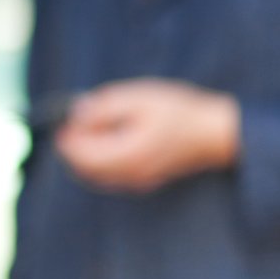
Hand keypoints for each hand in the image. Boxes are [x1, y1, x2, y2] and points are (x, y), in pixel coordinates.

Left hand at [54, 78, 240, 192]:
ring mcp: (137, 180)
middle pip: (84, 169)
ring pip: (96, 174)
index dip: (67, 137)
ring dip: (86, 154)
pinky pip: (111, 174)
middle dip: (73, 147)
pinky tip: (108, 138)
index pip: (80, 156)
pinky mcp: (145, 178)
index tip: (64, 118)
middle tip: (74, 120)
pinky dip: (101, 159)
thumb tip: (75, 114)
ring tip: (92, 126)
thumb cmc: (179, 111)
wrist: (215, 132)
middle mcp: (129, 174)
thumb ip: (103, 108)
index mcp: (126, 155)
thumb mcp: (137, 99)